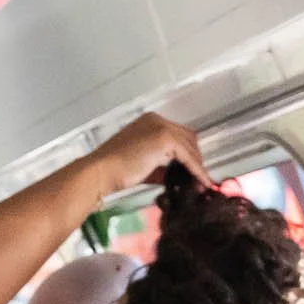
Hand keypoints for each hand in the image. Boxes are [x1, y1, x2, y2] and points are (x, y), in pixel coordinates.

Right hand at [90, 112, 210, 194]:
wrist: (102, 171)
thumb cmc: (115, 170)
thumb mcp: (143, 165)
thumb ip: (160, 166)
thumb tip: (176, 177)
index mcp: (149, 122)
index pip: (178, 135)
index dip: (188, 154)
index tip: (192, 172)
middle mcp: (157, 120)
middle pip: (188, 138)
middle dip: (196, 159)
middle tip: (199, 179)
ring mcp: (161, 127)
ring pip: (190, 147)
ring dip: (198, 166)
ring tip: (202, 184)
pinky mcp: (165, 138)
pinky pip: (188, 156)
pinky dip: (197, 170)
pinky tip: (202, 181)